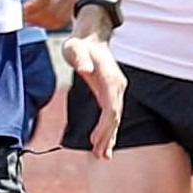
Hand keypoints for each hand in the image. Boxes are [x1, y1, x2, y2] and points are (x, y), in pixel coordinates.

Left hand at [18, 0, 76, 33]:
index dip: (33, 7)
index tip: (22, 10)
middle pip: (51, 11)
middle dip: (35, 17)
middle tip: (23, 18)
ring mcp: (72, 0)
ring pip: (57, 18)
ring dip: (42, 23)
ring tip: (30, 21)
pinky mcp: (73, 7)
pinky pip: (62, 21)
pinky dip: (50, 24)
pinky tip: (40, 22)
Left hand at [54, 24, 126, 155]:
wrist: (91, 37)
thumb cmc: (80, 44)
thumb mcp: (75, 48)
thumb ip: (79, 58)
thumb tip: (85, 70)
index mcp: (110, 79)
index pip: (111, 108)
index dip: (104, 126)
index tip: (94, 140)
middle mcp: (117, 86)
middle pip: (115, 117)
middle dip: (108, 137)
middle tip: (100, 155)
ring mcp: (116, 90)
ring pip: (115, 118)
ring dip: (110, 137)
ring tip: (103, 155)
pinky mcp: (112, 93)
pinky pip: (113, 114)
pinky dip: (110, 130)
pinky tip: (105, 143)